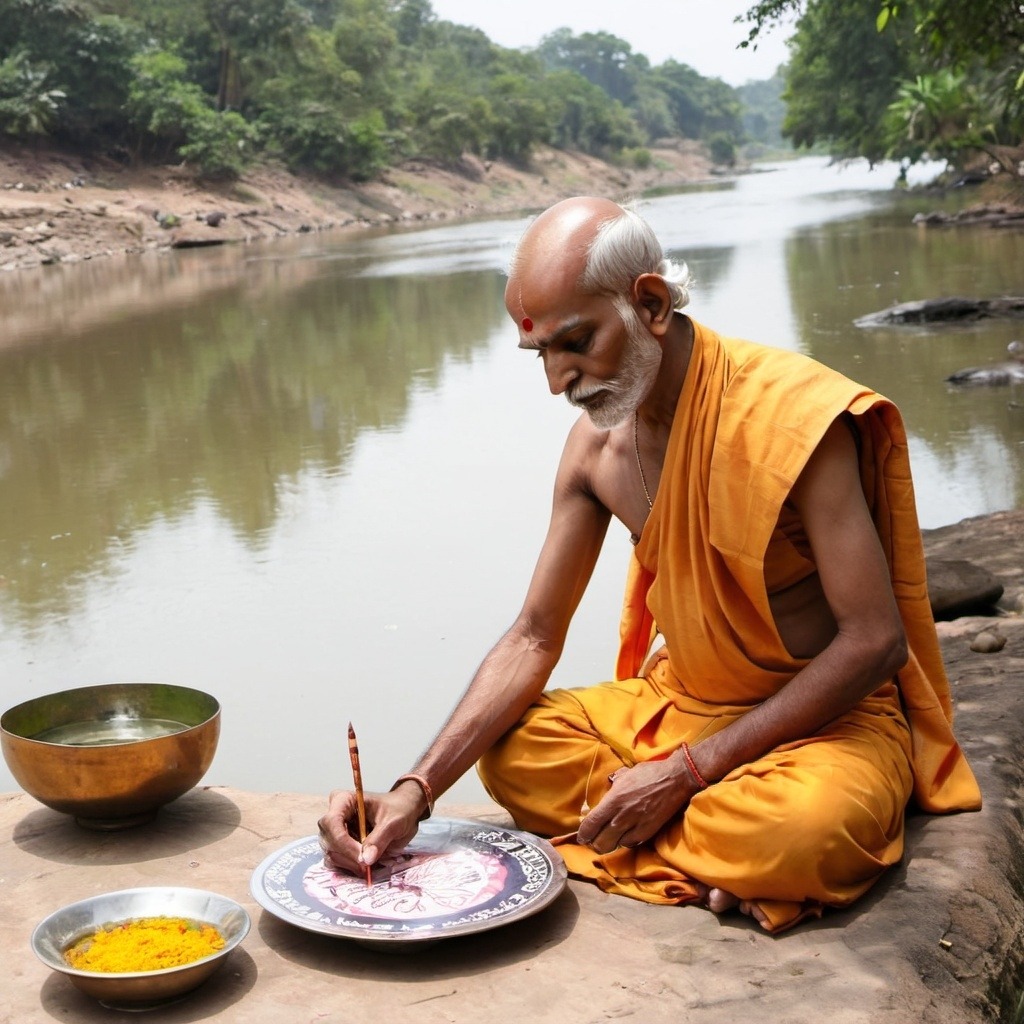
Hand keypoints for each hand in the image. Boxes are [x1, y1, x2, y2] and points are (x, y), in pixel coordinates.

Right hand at [317, 783, 422, 873]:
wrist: (404, 813)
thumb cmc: (398, 810)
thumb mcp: (394, 821)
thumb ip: (379, 839)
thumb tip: (366, 859)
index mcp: (343, 801)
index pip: (332, 822)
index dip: (344, 842)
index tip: (362, 856)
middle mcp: (334, 817)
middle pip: (329, 841)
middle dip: (348, 856)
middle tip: (367, 865)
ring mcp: (334, 834)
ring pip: (331, 855)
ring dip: (349, 864)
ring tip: (369, 866)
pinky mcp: (339, 848)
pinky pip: (336, 863)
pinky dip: (349, 869)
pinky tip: (365, 868)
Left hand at [575, 752, 694, 853]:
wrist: (675, 779)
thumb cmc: (649, 773)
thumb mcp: (625, 775)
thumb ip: (613, 786)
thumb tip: (606, 792)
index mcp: (613, 800)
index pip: (591, 824)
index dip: (583, 833)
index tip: (581, 836)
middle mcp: (621, 816)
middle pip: (600, 841)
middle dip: (593, 843)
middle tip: (592, 840)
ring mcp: (635, 826)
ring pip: (613, 846)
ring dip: (607, 845)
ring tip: (606, 841)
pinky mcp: (647, 832)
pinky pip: (629, 844)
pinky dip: (623, 843)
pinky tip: (623, 837)